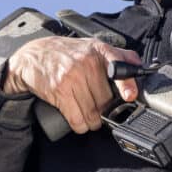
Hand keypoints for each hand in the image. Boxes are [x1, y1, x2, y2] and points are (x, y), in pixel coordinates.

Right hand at [2, 37, 140, 132]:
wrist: (32, 57)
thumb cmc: (65, 53)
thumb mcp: (90, 46)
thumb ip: (116, 55)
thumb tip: (139, 68)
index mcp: (98, 50)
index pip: (120, 65)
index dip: (127, 84)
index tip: (130, 96)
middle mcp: (87, 62)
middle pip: (106, 99)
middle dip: (104, 110)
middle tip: (99, 110)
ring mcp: (73, 76)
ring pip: (93, 112)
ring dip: (93, 122)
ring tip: (90, 118)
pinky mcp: (60, 91)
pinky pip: (77, 118)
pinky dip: (80, 125)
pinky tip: (80, 122)